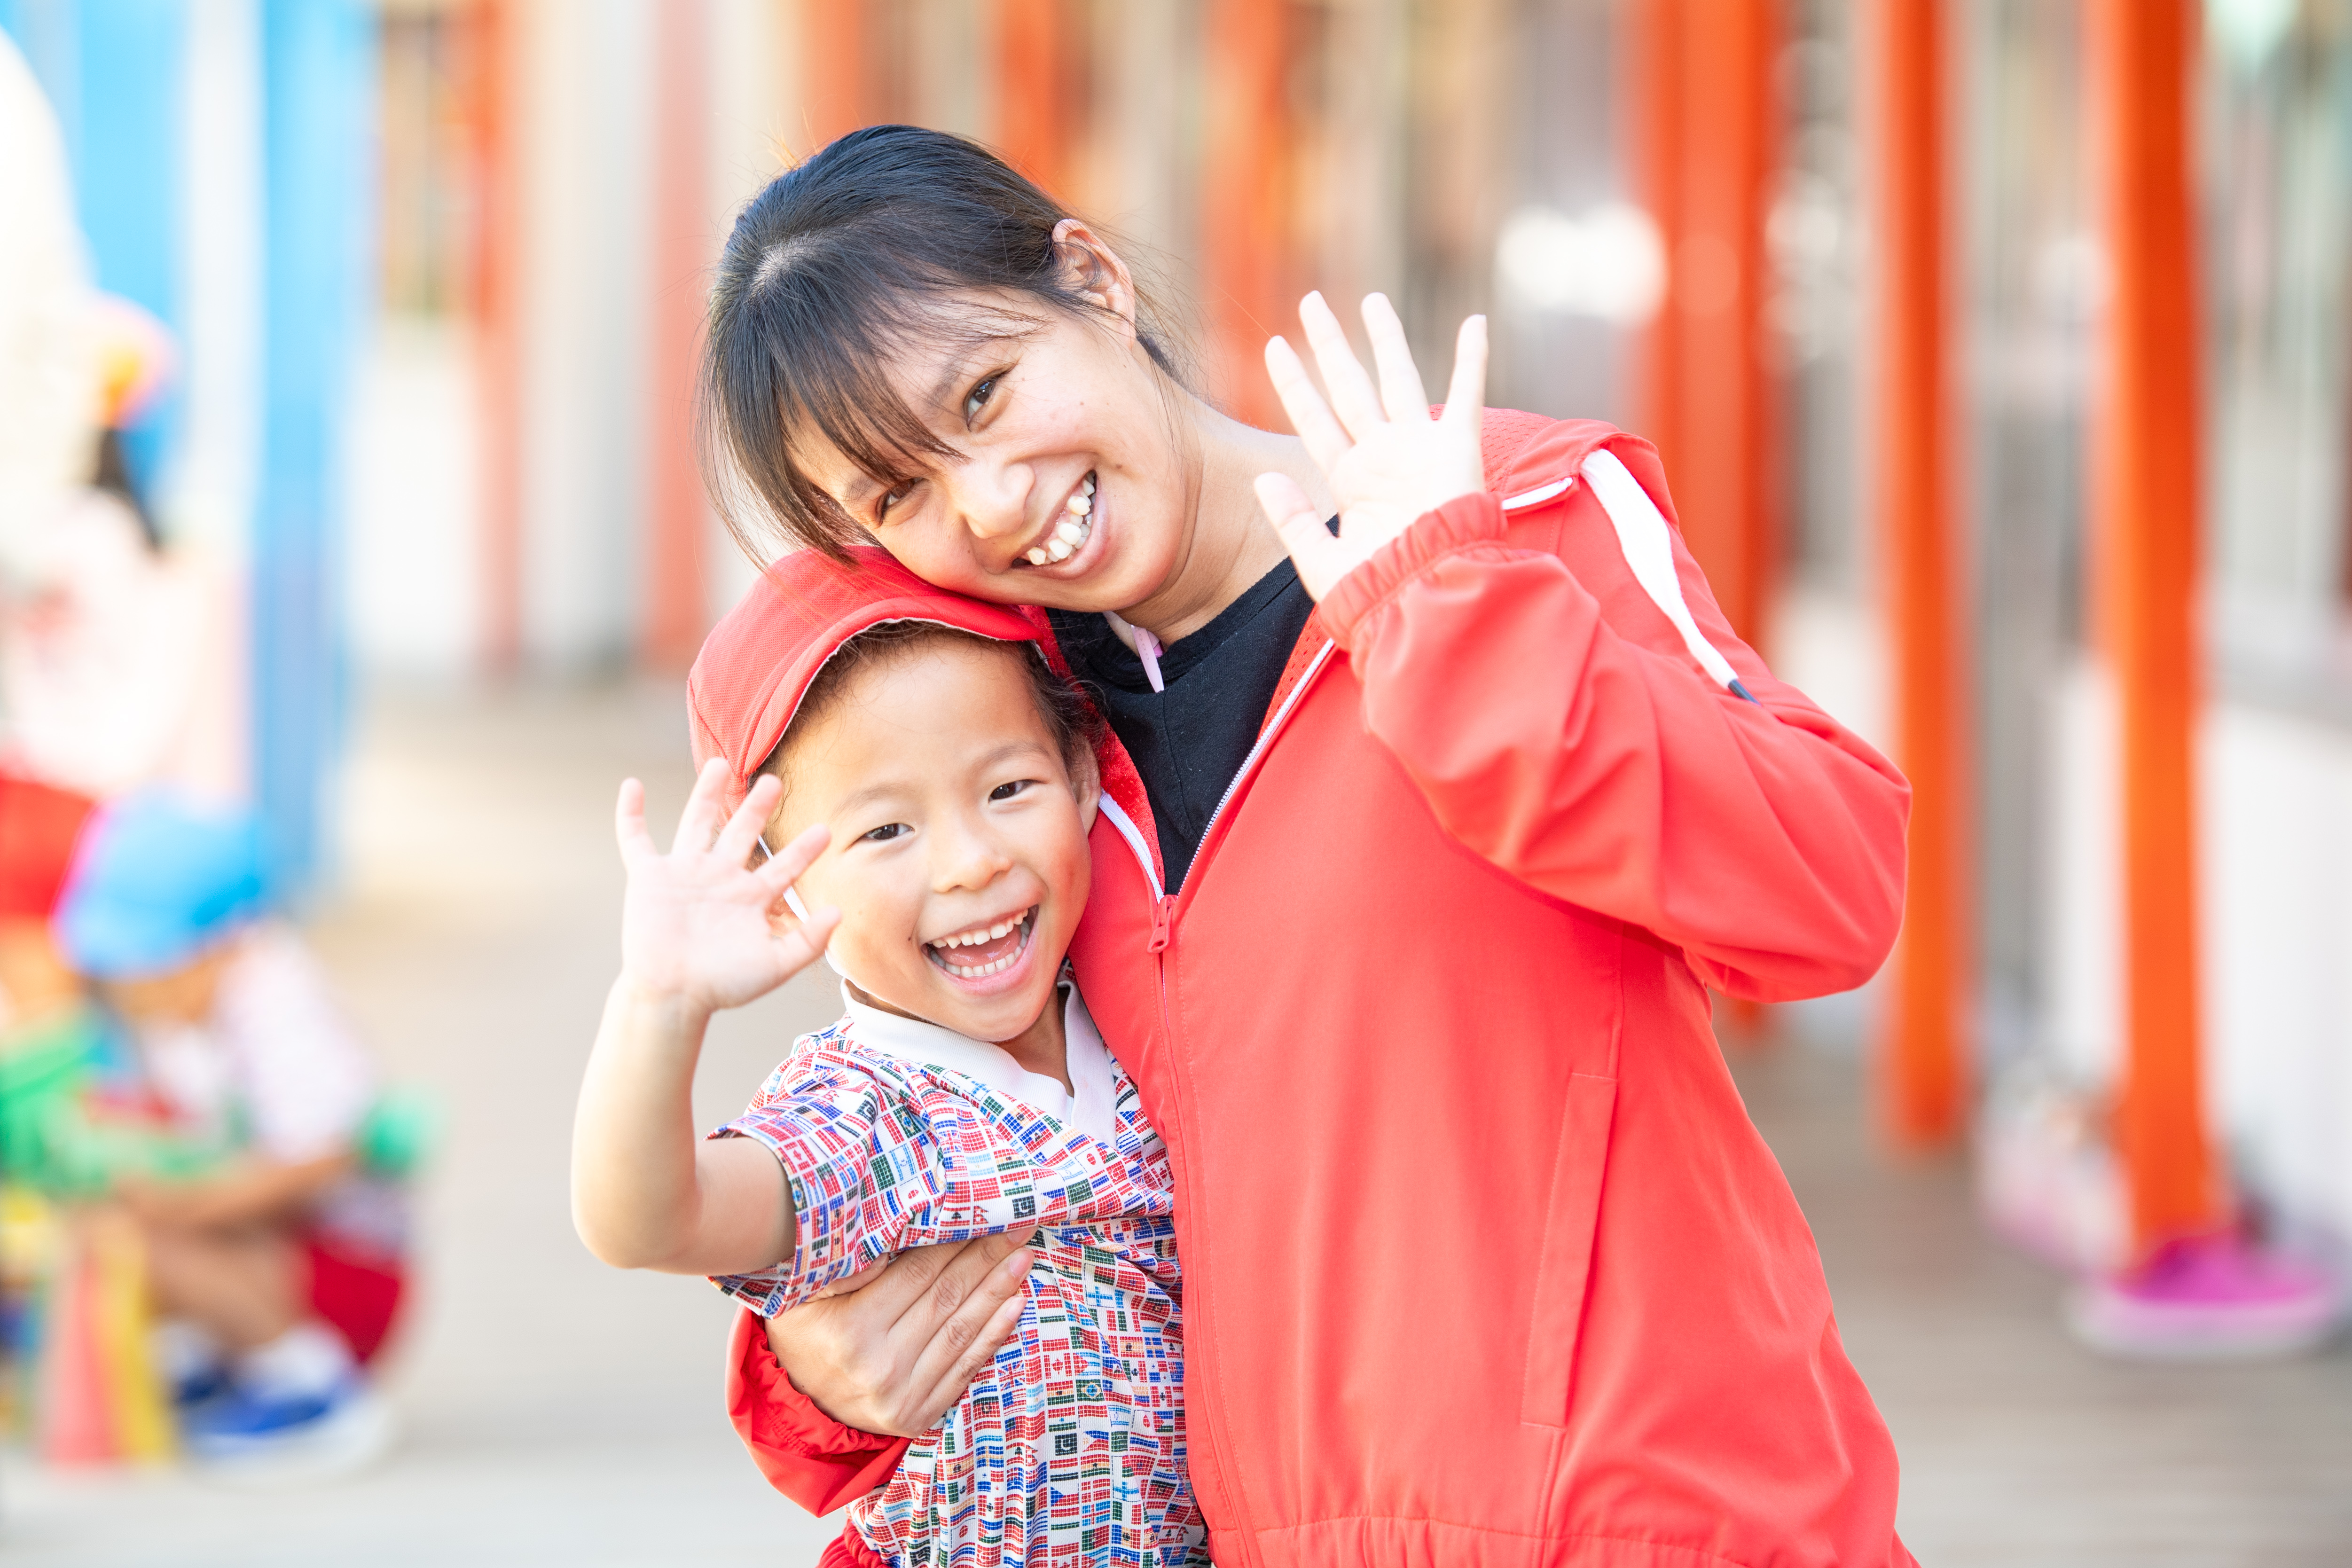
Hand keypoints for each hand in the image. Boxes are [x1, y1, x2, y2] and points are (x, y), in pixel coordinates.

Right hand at [614, 760, 837, 1017]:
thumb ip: (809, 942)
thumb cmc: (723, 986)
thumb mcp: (775, 966)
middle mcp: (720, 879)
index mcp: (750, 898)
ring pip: (697, 823)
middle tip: (775, 780)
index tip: (826, 830)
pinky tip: (631, 785)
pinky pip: (635, 840)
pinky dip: (630, 814)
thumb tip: (839, 912)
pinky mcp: (649, 877)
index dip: (803, 849)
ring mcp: (684, 874)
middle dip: (758, 807)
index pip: (783, 866)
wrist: (674, 997)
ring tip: (720, 763)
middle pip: (742, 832)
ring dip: (705, 793)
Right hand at [764, 1234, 1034, 1438]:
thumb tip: (887, 1246)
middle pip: (947, 1299)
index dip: (955, 1242)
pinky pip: (964, 1369)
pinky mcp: (918, 1416)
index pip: (918, 1274)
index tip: (984, 1215)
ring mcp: (903, 1396)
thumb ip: (843, 1270)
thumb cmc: (803, 1336)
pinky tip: (1015, 1304)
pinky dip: (993, 1335)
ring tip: (1023, 1258)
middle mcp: (881, 1366)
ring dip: (998, 1291)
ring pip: (962, 1332)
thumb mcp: (800, 1297)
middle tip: (1019, 1227)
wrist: (798, 1407)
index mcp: (852, 1330)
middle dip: (987, 1259)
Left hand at [1255, 291, 1487, 599]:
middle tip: (1309, 302)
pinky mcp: (1457, 450)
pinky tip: (1474, 323)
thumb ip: (1292, 520)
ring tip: (1371, 299)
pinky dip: (1473, 359)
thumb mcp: (1320, 561)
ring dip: (1385, 339)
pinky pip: (1467, 394)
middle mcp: (1383, 456)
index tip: (1274, 347)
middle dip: (1329, 346)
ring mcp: (1420, 449)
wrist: (1428, 601)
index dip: (1294, 384)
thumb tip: (1262, 478)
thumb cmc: (1378, 592)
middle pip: (1349, 387)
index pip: (1314, 419)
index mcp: (1351, 481)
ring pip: (1398, 379)